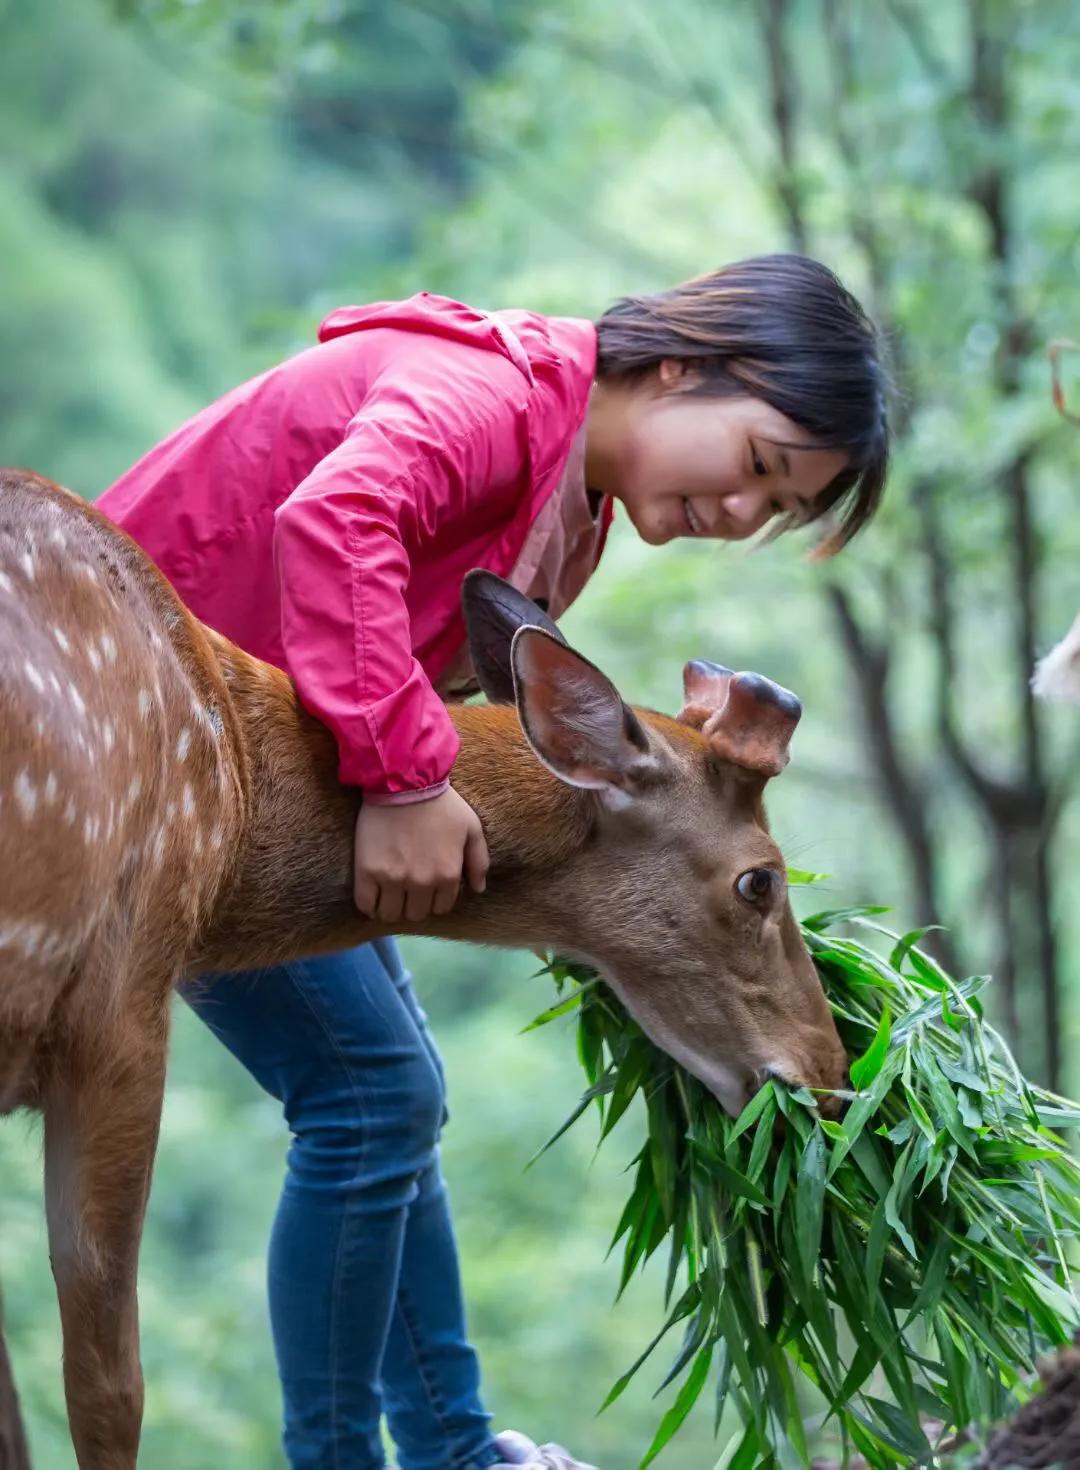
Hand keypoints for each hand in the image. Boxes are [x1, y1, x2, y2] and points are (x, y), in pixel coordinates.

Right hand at [353, 787, 488, 922]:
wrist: (403, 782)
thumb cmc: (441, 803)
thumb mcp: (472, 827)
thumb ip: (479, 861)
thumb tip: (478, 889)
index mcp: (447, 875)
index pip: (440, 907)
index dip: (434, 898)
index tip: (427, 887)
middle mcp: (421, 883)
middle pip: (415, 913)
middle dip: (414, 903)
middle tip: (408, 887)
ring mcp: (393, 879)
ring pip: (391, 914)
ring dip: (392, 907)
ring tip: (390, 893)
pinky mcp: (367, 871)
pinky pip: (366, 904)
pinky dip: (370, 906)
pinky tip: (373, 895)